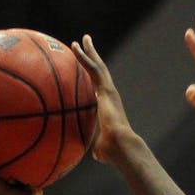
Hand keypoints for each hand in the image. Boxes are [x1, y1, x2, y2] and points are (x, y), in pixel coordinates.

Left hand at [70, 34, 134, 163]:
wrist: (120, 145)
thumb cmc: (111, 151)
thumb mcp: (99, 148)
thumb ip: (96, 147)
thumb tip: (95, 155)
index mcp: (107, 106)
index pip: (98, 88)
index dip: (93, 78)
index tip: (87, 70)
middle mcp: (109, 95)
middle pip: (100, 71)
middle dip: (93, 57)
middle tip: (87, 44)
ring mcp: (109, 90)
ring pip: (98, 66)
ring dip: (89, 51)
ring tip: (82, 39)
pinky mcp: (106, 89)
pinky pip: (92, 68)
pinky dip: (83, 57)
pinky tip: (74, 47)